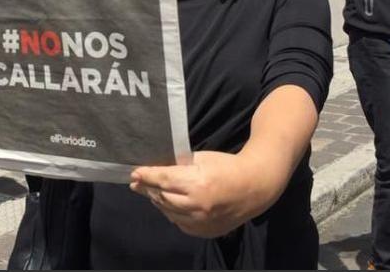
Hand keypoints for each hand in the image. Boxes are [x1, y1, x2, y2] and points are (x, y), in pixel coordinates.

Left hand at [130, 151, 261, 237]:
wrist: (256, 187)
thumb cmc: (228, 167)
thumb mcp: (202, 158)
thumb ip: (179, 164)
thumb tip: (157, 167)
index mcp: (197, 184)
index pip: (163, 180)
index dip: (147, 176)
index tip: (134, 173)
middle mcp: (198, 206)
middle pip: (162, 198)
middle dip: (148, 189)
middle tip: (137, 182)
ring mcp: (202, 222)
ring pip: (169, 212)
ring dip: (158, 201)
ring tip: (151, 191)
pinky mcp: (205, 232)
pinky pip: (180, 223)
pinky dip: (172, 213)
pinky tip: (168, 204)